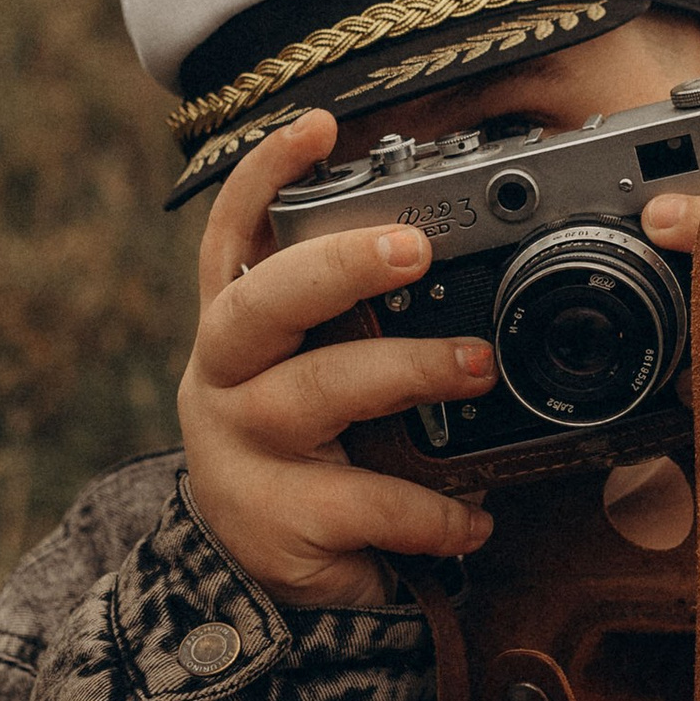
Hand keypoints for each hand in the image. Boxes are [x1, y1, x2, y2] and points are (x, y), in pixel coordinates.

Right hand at [178, 111, 498, 609]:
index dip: (266, 174)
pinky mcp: (271, 519)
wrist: (265, 575)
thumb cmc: (313, 449)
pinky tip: (474, 516)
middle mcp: (223, 374)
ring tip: (477, 367)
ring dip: (406, 370)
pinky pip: (360, 499)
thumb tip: (457, 252)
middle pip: (262, 302)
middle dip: (339, 266)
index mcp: (238, 324)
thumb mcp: (321, 371)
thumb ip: (357, 318)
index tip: (319, 125)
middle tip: (414, 249)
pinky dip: (430, 508)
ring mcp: (238, 445)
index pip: (234, 233)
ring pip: (317, 391)